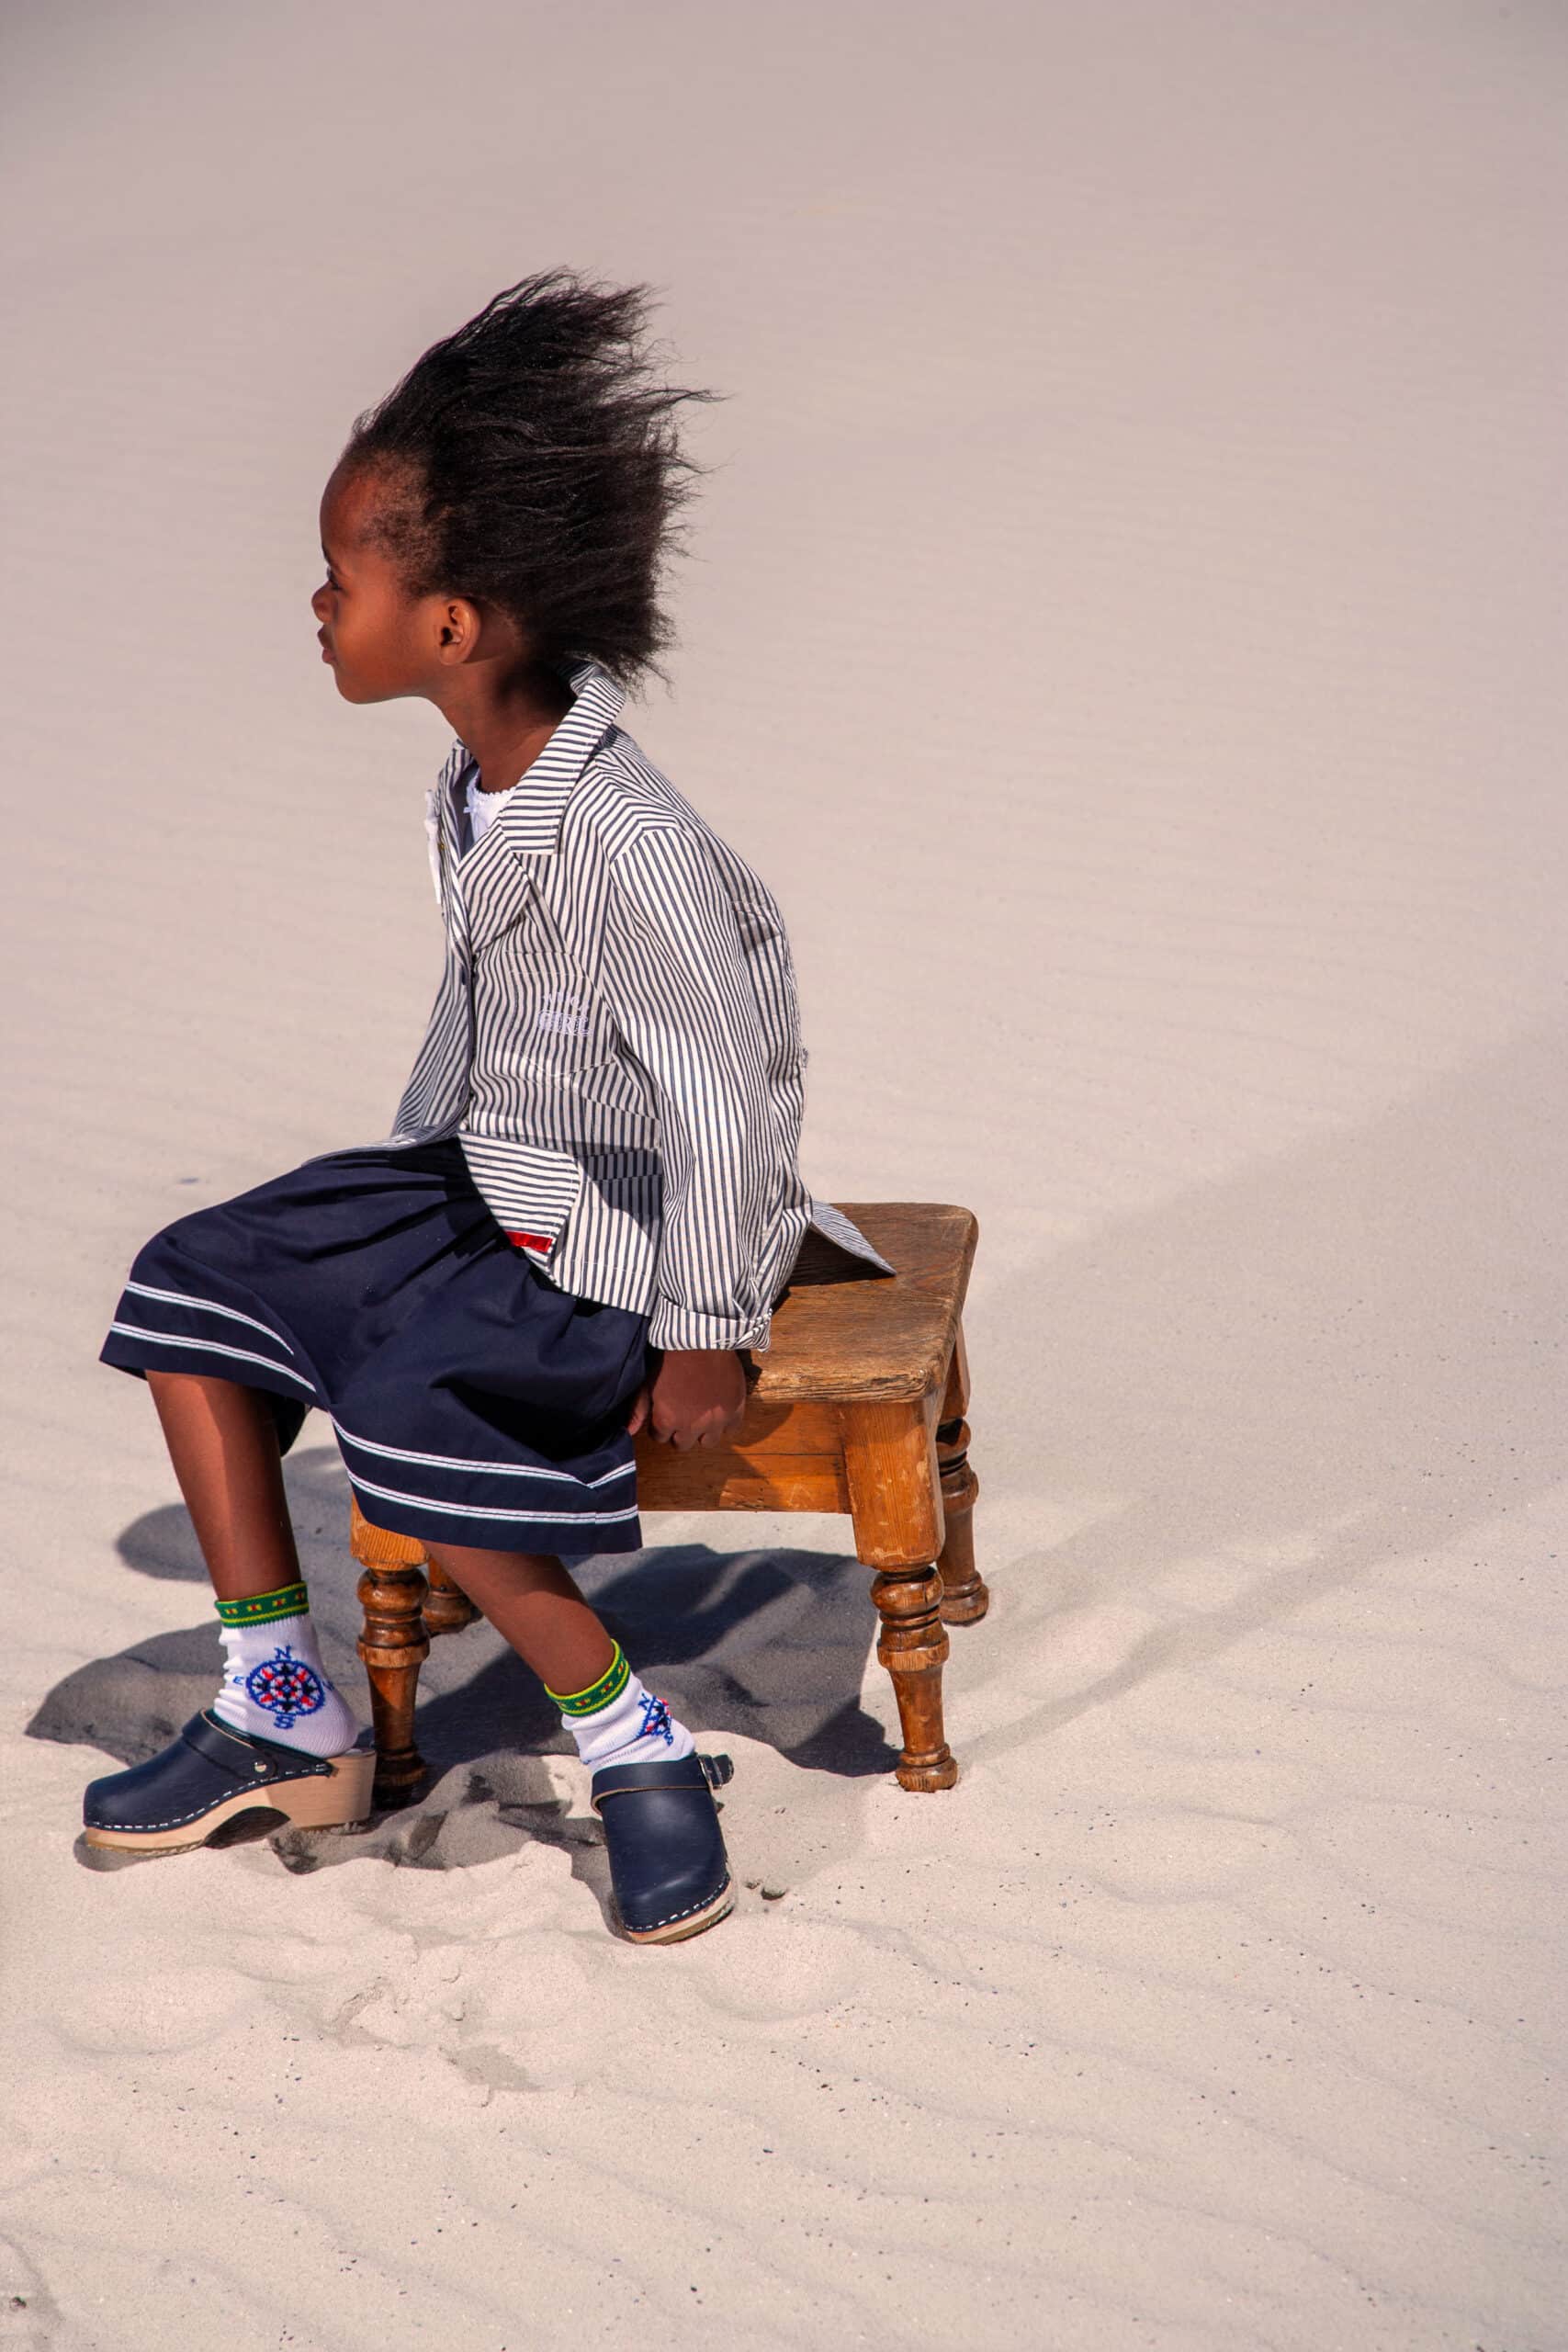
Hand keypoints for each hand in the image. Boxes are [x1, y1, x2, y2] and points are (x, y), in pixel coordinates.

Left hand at [626, 1348, 747, 1450]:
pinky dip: (726, 1422)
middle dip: (680, 1432)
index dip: (661, 1426)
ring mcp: (716, 1420)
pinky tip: (719, 1409)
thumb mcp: (648, 1381)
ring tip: (702, 1415)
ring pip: (708, 1442)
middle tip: (683, 1415)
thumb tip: (629, 1431)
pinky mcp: (735, 1410)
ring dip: (703, 1432)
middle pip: (683, 1444)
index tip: (665, 1414)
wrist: (702, 1339)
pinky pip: (732, 1429)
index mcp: (667, 1420)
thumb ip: (638, 1409)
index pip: (660, 1437)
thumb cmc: (671, 1357)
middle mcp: (691, 1426)